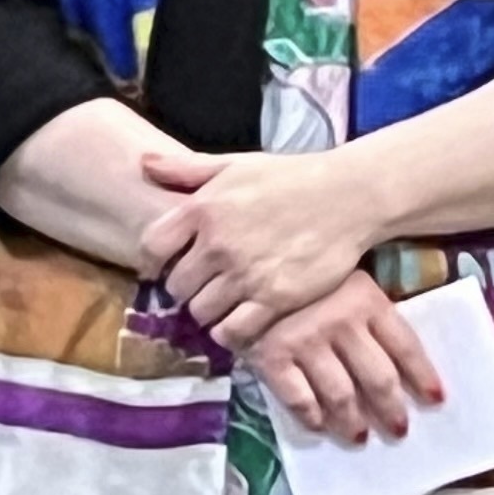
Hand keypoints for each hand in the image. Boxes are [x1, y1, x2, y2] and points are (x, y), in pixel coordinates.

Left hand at [140, 147, 382, 346]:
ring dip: (207, 311)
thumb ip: (186, 168)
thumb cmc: (290, 177)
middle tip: (202, 286)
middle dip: (185, 289)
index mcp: (203, 208)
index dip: (154, 262)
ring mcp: (246, 274)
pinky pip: (232, 330)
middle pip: (176, 287)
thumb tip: (143, 163)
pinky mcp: (275, 299)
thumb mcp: (235, 164)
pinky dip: (230, 332)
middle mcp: (219, 244)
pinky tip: (239, 321)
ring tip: (222, 303)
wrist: (350, 195)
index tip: (165, 266)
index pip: (151, 247)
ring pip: (200, 312)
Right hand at [241, 272, 444, 446]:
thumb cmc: (302, 274)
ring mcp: (305, 341)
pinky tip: (319, 425)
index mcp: (366, 300)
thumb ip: (369, 314)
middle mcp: (341, 323)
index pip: (405, 346)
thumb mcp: (346, 280)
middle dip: (391, 410)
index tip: (436, 400)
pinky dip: (311, 417)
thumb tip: (400, 362)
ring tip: (358, 436)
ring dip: (352, 422)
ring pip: (340, 395)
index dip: (423, 376)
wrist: (243, 264)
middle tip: (398, 430)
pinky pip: (298, 398)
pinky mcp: (272, 356)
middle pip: (378, 378)